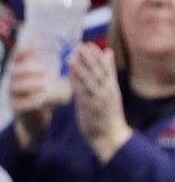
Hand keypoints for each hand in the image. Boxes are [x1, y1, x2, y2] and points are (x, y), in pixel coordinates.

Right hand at [8, 46, 71, 151]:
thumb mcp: (45, 81)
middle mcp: (13, 81)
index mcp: (19, 72)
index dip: (22, 52)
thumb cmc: (43, 96)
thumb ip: (50, 70)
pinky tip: (40, 101)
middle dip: (29, 69)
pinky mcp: (15, 108)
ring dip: (30, 84)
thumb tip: (72, 56)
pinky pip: (19, 104)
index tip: (33, 48)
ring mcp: (12, 95)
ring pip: (16, 86)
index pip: (15, 58)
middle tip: (46, 70)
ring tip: (45, 85)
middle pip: (14, 70)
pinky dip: (29, 102)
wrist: (35, 119)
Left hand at [67, 43, 133, 162]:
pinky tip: (69, 73)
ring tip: (72, 55)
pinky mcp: (89, 107)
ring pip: (90, 80)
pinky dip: (76, 81)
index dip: (98, 56)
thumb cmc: (108, 113)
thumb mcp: (111, 91)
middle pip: (99, 72)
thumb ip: (108, 72)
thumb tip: (108, 52)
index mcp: (112, 87)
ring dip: (81, 67)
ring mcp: (98, 99)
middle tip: (81, 45)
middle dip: (90, 58)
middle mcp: (107, 91)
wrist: (111, 137)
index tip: (90, 45)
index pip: (107, 68)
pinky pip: (82, 92)